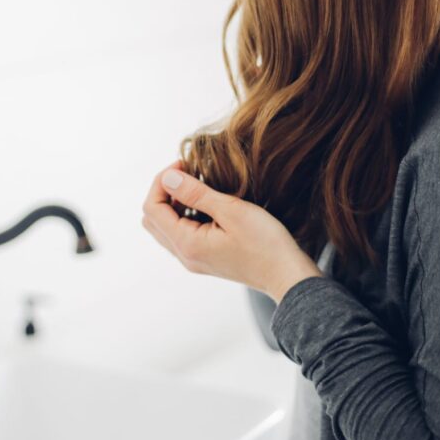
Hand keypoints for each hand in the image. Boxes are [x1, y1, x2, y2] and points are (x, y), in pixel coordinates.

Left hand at [142, 161, 323, 303]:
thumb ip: (196, 194)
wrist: (287, 275)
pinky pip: (181, 234)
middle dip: (163, 191)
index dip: (161, 181)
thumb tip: (168, 178)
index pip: (152, 208)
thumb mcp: (231, 210)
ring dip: (174, 203)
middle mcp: (184, 255)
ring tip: (197, 185)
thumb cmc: (266, 244)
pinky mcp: (204, 259)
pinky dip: (185, 215)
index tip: (183, 164)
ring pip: (165, 227)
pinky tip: (207, 203)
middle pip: (152, 219)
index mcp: (186, 244)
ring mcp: (193, 260)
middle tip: (187, 173)